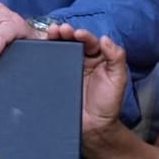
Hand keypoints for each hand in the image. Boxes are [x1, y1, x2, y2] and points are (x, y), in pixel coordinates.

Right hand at [44, 25, 127, 140]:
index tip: (77, 33)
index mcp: (97, 58)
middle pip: (72, 42)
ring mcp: (67, 70)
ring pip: (60, 50)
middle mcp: (81, 61)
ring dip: (54, 40)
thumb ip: (116, 58)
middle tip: (59, 29)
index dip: (84, 35)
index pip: (90, 42)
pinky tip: (40, 49)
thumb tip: (105, 38)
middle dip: (65, 33)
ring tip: (50, 33)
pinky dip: (44, 55)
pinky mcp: (55, 80)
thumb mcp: (118, 79)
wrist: (94, 129)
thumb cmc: (108, 104)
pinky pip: (49, 66)